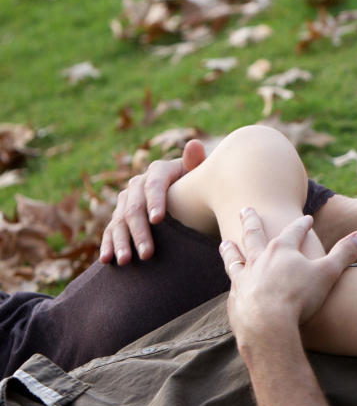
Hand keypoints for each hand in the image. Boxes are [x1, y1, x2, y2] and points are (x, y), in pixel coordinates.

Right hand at [99, 139, 206, 264]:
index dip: (155, 201)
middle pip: (135, 207)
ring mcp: (127, 200)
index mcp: (159, 171)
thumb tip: (194, 144)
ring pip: (120, 221)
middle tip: (148, 253)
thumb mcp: (200, 174)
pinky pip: (111, 230)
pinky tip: (107, 260)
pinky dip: (108, 244)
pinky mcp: (120, 216)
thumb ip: (196, 163)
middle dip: (140, 231)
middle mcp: (138, 184)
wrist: (191, 194)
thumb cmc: (200, 185)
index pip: (154, 185)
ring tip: (127, 260)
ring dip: (122, 241)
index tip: (158, 220)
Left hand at [220, 207, 356, 345]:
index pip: (294, 231)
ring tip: (225, 243)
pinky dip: (233, 282)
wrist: (267, 325)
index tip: (306, 219)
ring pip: (235, 258)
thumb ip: (345, 253)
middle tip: (246, 209)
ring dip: (231, 250)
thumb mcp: (328, 273)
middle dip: (252, 221)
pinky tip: (232, 285)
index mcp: (282, 250)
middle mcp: (259, 259)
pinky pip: (232, 286)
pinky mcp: (236, 299)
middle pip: (254, 235)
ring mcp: (244, 278)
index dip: (302, 225)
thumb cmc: (299, 297)